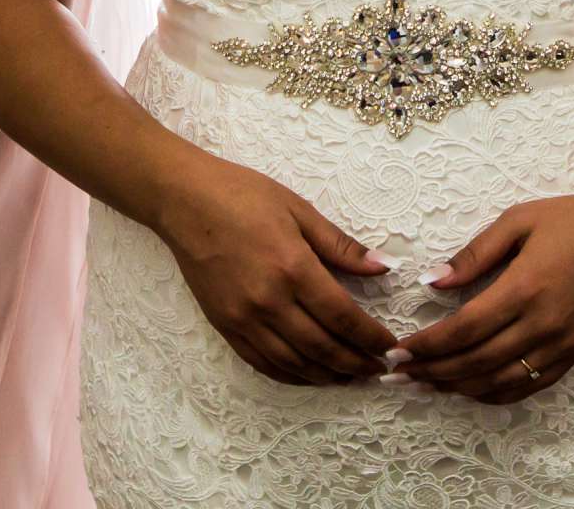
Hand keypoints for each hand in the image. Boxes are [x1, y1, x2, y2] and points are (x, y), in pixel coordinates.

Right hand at [152, 155, 398, 385]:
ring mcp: (243, 318)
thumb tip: (383, 267)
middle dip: (355, 363)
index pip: (343, 316)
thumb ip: (340, 246)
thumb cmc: (243, 196)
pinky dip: (290, 375)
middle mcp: (269, 301)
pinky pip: (262, 362)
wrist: (184, 200)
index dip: (370, 337)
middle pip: (321, 347)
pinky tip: (308, 375)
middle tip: (377, 369)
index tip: (389, 345)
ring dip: (326, 375)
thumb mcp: (299, 210)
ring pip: (293, 363)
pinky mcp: (224, 325)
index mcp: (293, 268)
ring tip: (349, 377)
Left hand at [390, 189, 573, 402]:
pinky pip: (528, 386)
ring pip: (499, 382)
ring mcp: (561, 344)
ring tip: (425, 385)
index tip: (398, 351)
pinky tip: (470, 390)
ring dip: (457, 388)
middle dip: (432, 372)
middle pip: (475, 362)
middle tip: (399, 375)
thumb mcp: (519, 220)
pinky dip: (494, 394)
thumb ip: (474, 254)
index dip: (426, 346)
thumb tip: (432, 282)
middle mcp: (542, 324)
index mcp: (524, 288)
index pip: (463, 330)